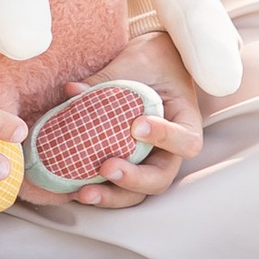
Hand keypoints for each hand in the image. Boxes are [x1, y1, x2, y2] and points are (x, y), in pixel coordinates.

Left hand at [16, 32, 204, 210]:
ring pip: (136, 192)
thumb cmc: (148, 62)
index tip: (138, 125)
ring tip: (84, 193)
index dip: (166, 138)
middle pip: (160, 178)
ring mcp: (145, 160)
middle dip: (134, 179)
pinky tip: (72, 190)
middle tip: (108, 168)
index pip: (186, 142)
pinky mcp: (123, 164)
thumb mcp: (135, 63)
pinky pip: (113, 186)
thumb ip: (108, 79)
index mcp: (183, 122)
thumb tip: (74, 92)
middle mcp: (167, 149)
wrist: (143, 64)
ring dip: (111, 196)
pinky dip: (96, 189)